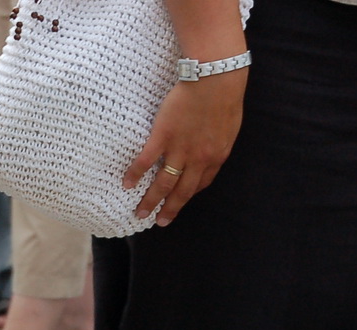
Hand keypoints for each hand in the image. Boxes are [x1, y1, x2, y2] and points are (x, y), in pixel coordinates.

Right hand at [124, 70, 245, 225]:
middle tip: (160, 222)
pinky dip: (135, 174)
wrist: (216, 80)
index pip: (201, 183)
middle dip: (170, 209)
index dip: (190, 194)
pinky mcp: (163, 137)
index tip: (181, 200)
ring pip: (163, 183)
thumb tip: (212, 147)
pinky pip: (146, 161)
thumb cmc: (225, 97)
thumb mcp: (229, 126)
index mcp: (215, 156)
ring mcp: (179, 149)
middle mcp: (197, 159)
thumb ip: (220, 142)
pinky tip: (127, 184)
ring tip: (140, 212)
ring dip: (151, 200)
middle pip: (181, 191)